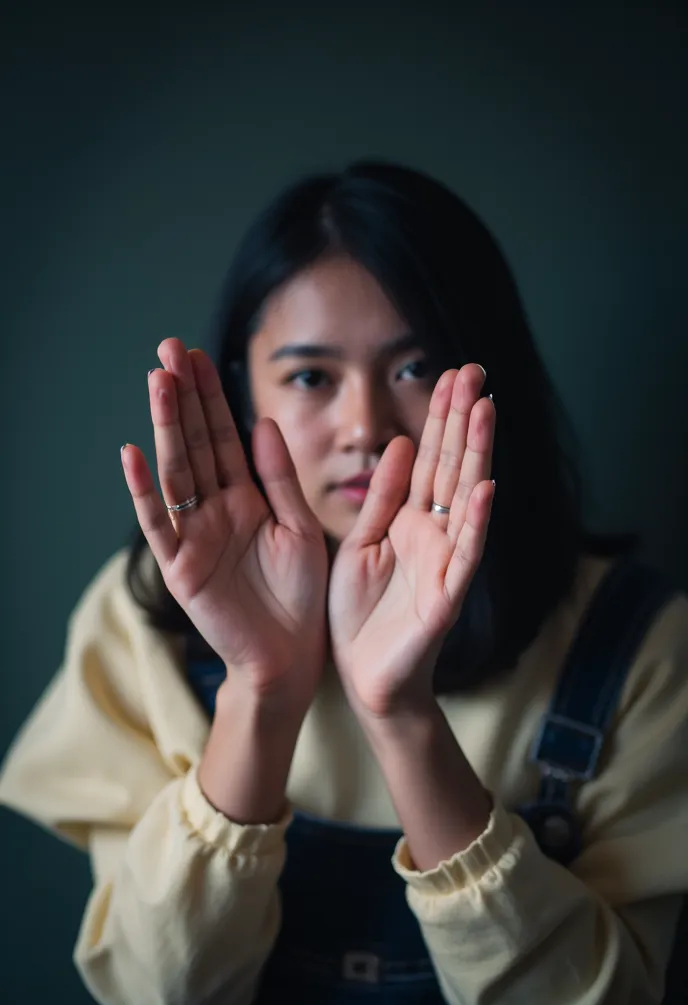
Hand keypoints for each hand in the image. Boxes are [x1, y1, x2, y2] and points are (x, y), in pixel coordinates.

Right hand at [121, 338, 327, 707]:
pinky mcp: (181, 567)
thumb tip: (261, 422)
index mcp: (246, 497)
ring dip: (165, 428)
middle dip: (183, 398)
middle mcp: (215, 509)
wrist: (294, 656)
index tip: (197, 354)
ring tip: (157, 382)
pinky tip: (132, 452)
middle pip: (195, 444)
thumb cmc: (302, 595)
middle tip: (168, 349)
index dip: (212, 398)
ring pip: (176, 472)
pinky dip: (143, 491)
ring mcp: (194, 536)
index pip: (224, 437)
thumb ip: (280, 479)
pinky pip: (159, 524)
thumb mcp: (299, 527)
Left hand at [329, 364, 494, 717]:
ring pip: (465, 500)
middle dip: (462, 420)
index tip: (451, 374)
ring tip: (486, 411)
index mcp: (409, 519)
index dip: (440, 417)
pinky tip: (485, 489)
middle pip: (451, 467)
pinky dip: (474, 523)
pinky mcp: (447, 597)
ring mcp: (445, 562)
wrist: (365, 677)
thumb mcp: (361, 543)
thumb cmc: (359, 613)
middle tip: (475, 371)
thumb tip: (404, 443)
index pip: (430, 458)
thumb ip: (382, 498)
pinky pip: (464, 555)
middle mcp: (434, 533)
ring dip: (476, 456)